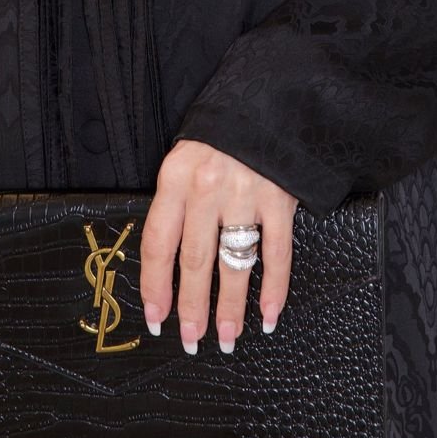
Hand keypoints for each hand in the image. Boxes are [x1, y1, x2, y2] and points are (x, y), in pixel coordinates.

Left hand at [139, 139, 296, 353]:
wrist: (267, 99)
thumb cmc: (220, 135)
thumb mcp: (185, 158)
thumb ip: (175, 202)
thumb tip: (167, 265)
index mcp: (176, 177)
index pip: (158, 242)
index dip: (155, 285)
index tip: (155, 318)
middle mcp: (208, 188)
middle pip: (195, 261)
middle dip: (191, 307)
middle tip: (190, 338)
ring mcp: (247, 194)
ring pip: (234, 263)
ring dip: (230, 307)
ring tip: (226, 337)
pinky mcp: (280, 199)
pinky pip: (277, 253)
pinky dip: (274, 288)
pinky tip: (268, 315)